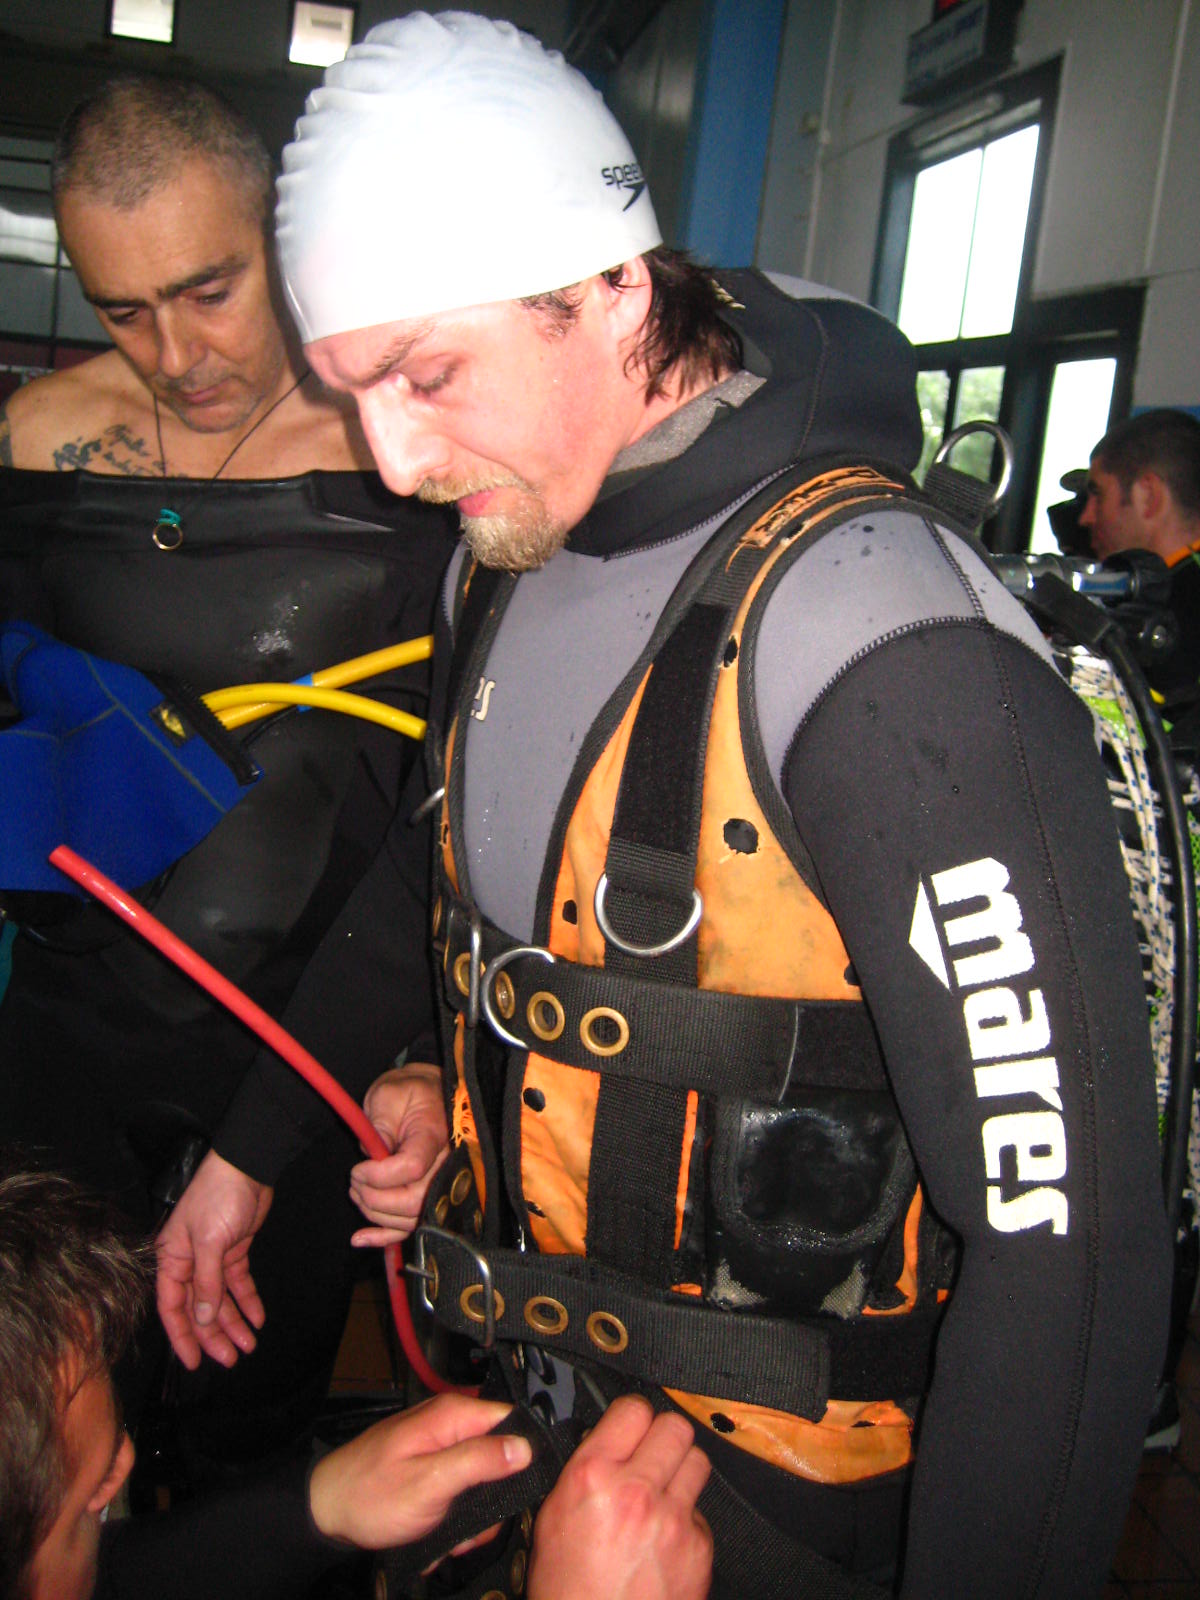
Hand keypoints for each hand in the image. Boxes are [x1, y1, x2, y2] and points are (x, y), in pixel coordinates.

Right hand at [155, 1149, 272, 1369]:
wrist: (247, 1165)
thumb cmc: (218, 1198)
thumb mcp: (210, 1242)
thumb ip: (206, 1282)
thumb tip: (202, 1319)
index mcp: (171, 1259)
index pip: (172, 1307)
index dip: (182, 1336)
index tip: (194, 1362)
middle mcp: (188, 1262)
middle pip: (198, 1308)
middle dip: (213, 1335)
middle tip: (231, 1359)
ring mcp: (212, 1257)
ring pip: (220, 1299)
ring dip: (233, 1322)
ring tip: (249, 1346)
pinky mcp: (234, 1250)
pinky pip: (238, 1283)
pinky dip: (248, 1301)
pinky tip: (258, 1318)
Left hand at [308, 1394, 531, 1548]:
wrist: (324, 1512)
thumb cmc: (371, 1496)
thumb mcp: (430, 1482)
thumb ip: (479, 1461)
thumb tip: (525, 1447)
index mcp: (453, 1416)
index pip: (512, 1420)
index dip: (523, 1455)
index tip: (519, 1493)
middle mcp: (450, 1425)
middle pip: (500, 1457)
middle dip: (491, 1501)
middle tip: (470, 1530)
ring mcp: (440, 1448)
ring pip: (482, 1481)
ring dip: (472, 1517)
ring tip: (448, 1539)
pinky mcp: (432, 1469)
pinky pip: (461, 1490)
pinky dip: (455, 1516)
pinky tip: (439, 1536)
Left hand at [348, 1061, 449, 1246]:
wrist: (428, 1095)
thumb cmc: (407, 1092)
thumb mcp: (387, 1096)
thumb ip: (379, 1126)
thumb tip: (371, 1156)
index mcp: (435, 1135)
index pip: (412, 1167)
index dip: (380, 1176)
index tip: (359, 1169)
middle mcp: (446, 1164)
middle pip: (414, 1201)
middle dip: (375, 1198)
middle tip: (355, 1183)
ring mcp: (441, 1183)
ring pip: (411, 1218)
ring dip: (376, 1214)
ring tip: (356, 1194)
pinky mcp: (431, 1194)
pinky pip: (412, 1224)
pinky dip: (385, 1236)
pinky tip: (360, 1238)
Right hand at [528, 1396, 712, 1599]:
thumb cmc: (567, 1592)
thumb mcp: (553, 1520)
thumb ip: (584, 1471)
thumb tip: (607, 1442)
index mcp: (591, 1477)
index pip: (631, 1409)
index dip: (632, 1417)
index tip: (631, 1427)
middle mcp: (635, 1491)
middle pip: (674, 1427)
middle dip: (663, 1439)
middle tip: (651, 1457)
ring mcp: (672, 1519)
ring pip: (697, 1461)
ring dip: (681, 1472)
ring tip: (662, 1494)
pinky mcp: (699, 1547)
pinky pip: (702, 1512)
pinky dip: (687, 1521)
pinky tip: (666, 1541)